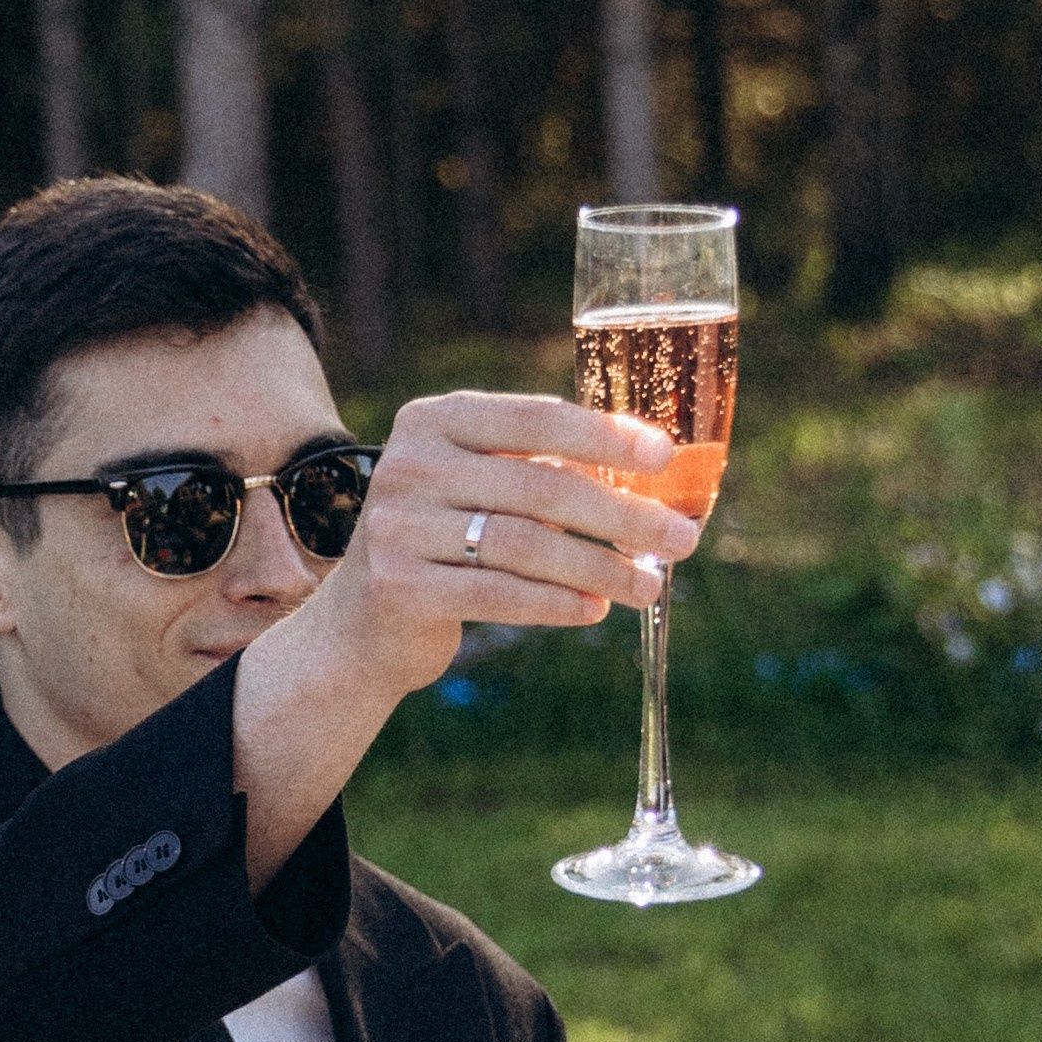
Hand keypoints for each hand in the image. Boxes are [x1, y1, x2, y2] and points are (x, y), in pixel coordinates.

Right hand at [297, 388, 698, 701]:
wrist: (359, 623)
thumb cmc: (446, 542)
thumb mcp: (479, 486)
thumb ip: (541, 467)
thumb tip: (654, 469)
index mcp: (435, 419)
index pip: (536, 417)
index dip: (606, 436)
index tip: (666, 456)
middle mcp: (410, 464)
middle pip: (540, 486)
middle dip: (622, 514)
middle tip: (682, 539)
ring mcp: (399, 527)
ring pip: (525, 545)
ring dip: (600, 567)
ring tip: (650, 586)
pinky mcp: (400, 587)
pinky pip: (499, 595)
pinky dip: (556, 604)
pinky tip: (595, 608)